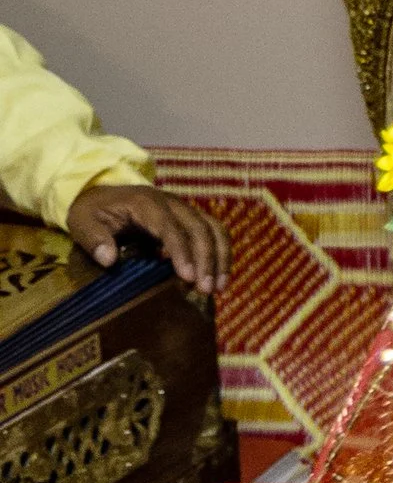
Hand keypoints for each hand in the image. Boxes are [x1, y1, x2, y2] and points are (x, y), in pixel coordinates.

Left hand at [66, 183, 228, 295]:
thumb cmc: (92, 210)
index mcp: (145, 202)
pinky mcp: (190, 219)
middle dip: (206, 259)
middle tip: (205, 290)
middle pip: (199, 228)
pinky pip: (214, 232)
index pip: (169, 226)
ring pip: (213, 228)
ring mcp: (184, 210)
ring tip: (219, 288)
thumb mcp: (82, 221)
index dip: (181, 251)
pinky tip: (220, 278)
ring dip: (220, 257)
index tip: (186, 277)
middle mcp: (171, 203)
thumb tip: (110, 259)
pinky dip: (221, 254)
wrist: (101, 193)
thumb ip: (93, 238)